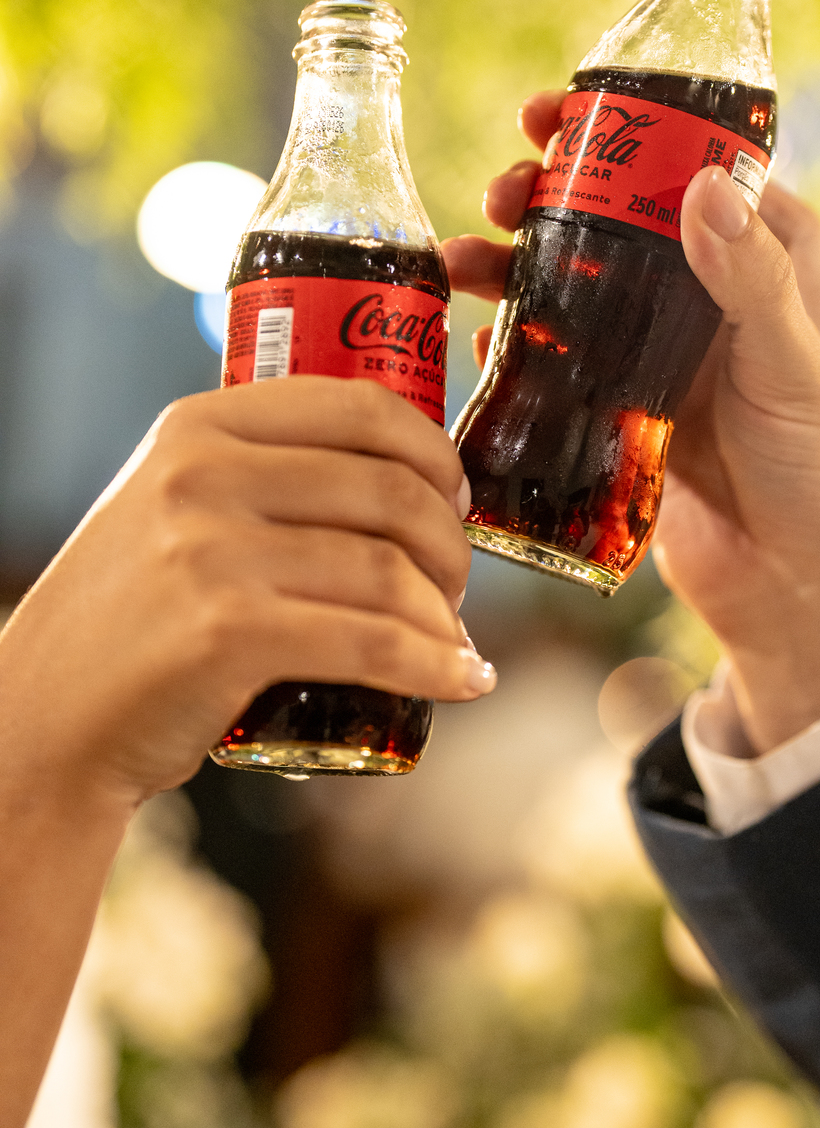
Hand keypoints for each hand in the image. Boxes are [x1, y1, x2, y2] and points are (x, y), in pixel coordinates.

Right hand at [0, 376, 490, 814]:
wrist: (45, 720)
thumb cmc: (128, 619)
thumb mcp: (169, 507)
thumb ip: (251, 473)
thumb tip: (394, 472)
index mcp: (198, 425)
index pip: (360, 407)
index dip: (434, 452)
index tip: (455, 496)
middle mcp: (203, 475)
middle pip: (391, 492)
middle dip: (451, 543)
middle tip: (456, 585)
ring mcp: (213, 554)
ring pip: (390, 573)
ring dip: (447, 614)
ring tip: (453, 639)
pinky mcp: (229, 635)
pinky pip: (374, 644)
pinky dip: (437, 666)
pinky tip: (466, 679)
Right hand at [443, 93, 819, 754]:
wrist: (796, 593)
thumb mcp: (793, 371)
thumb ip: (751, 281)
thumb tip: (704, 186)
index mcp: (775, 266)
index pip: (702, 169)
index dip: (636, 133)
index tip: (568, 112)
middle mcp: (718, 300)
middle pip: (627, 220)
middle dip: (559, 193)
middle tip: (502, 180)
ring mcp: (669, 356)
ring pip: (585, 285)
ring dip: (523, 262)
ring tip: (465, 251)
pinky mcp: (630, 412)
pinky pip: (565, 359)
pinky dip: (521, 339)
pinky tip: (479, 330)